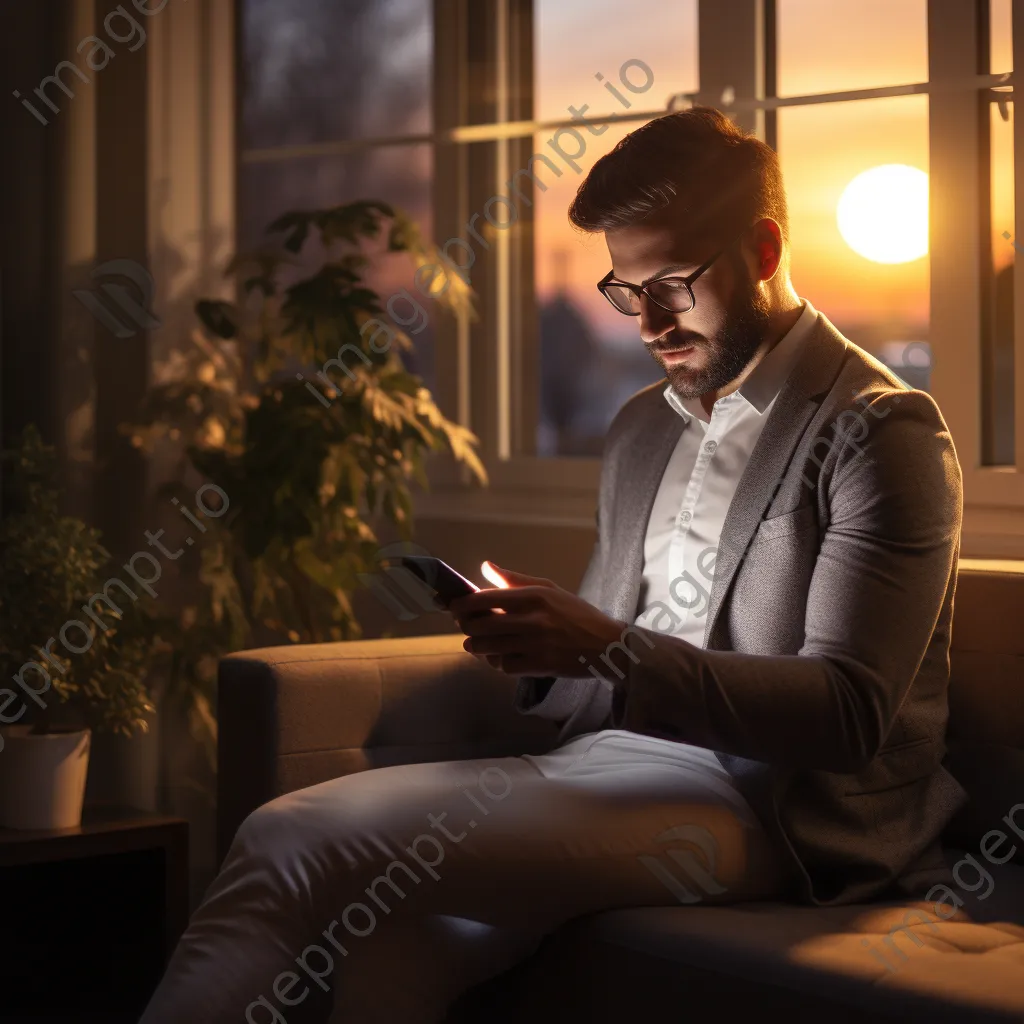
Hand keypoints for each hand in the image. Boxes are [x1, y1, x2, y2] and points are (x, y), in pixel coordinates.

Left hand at [448, 561, 629, 677]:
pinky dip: (499, 663)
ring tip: (475, 643)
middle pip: (481, 624)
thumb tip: (485, 567)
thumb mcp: (549, 590)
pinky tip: (501, 657)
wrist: (606, 646)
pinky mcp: (539, 666)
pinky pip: (505, 666)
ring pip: (488, 647)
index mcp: (534, 596)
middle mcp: (533, 619)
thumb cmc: (577, 614)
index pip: (487, 598)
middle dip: (466, 626)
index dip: (463, 604)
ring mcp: (536, 644)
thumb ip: (515, 580)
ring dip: (477, 646)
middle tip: (464, 626)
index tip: (454, 606)